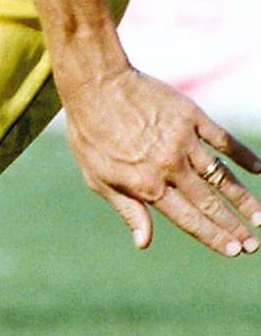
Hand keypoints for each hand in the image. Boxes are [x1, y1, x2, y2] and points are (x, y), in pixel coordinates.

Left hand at [63, 66, 260, 257]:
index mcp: (147, 184)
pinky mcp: (190, 116)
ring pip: (221, 175)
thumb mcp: (98, 177)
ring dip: (243, 198)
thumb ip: (127, 209)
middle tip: (254, 245)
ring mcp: (183, 140)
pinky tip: (258, 169)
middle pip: (210, 202)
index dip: (214, 237)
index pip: (189, 219)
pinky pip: (223, 139)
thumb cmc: (91, 134)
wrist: (95, 84)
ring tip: (260, 217)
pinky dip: (242, 154)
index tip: (235, 251)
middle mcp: (169, 166)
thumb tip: (143, 243)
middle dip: (234, 226)